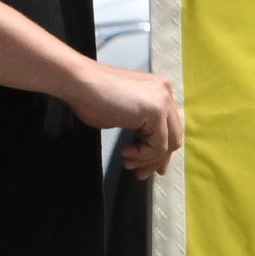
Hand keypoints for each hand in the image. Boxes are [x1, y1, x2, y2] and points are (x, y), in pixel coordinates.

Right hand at [83, 58, 185, 172]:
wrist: (80, 83)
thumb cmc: (93, 98)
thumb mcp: (125, 116)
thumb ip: (142, 129)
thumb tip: (152, 155)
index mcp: (160, 92)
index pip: (170, 127)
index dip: (161, 150)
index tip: (147, 167)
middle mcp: (166, 93)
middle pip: (174, 136)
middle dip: (156, 159)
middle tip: (138, 173)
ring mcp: (163, 101)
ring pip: (169, 143)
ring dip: (147, 159)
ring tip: (127, 162)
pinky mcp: (157, 111)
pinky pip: (158, 145)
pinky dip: (143, 155)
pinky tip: (125, 153)